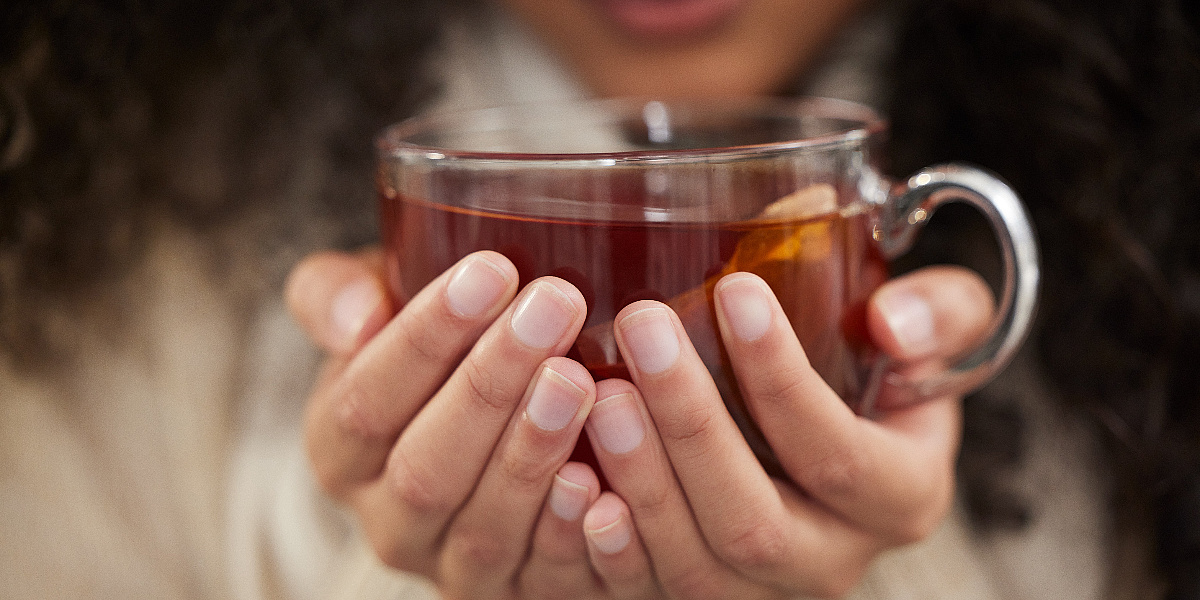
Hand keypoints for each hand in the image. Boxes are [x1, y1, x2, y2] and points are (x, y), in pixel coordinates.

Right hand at [285, 249, 660, 598]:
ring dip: (531, 451)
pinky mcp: (515, 595)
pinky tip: (598, 476)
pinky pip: (540, 575)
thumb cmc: (439, 346)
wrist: (494, 413)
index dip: (426, 338)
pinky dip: (567, 531)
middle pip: (426, 466)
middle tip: (554, 306)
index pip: (367, 400)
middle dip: (491, 383)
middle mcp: (388, 520)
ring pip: (484, 525)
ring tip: (580, 376)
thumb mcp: (376, 303)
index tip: (491, 271)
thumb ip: (336, 293)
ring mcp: (451, 567)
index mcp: (339, 450)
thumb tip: (357, 314)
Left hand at [579, 266, 991, 597]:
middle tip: (643, 328)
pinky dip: (608, 546)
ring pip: (695, 567)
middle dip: (691, 424)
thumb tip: (893, 323)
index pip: (838, 454)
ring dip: (642, 482)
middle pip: (753, 522)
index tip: (735, 291)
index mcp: (899, 497)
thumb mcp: (942, 329)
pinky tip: (573, 479)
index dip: (783, 378)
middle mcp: (833, 559)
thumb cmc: (884, 368)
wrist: (844, 425)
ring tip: (600, 392)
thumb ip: (943, 313)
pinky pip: (650, 593)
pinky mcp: (702, 589)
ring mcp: (763, 588)